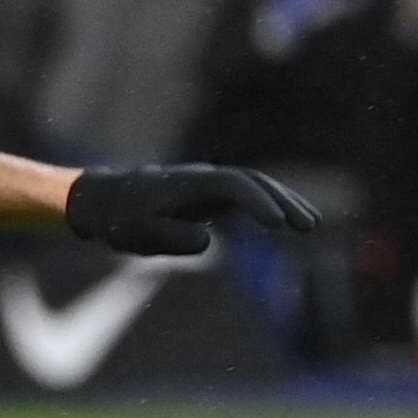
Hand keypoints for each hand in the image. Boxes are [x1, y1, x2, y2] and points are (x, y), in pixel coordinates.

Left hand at [67, 163, 319, 255]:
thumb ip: (171, 237)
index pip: (233, 186)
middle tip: (308, 227)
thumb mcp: (139, 234)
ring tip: (311, 226)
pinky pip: (248, 197)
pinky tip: (289, 223)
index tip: (277, 224)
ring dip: (284, 202)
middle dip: (283, 201)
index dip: (257, 202)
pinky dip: (271, 206)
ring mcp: (209, 185)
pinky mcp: (211, 197)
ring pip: (255, 186)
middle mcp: (204, 178)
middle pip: (252, 182)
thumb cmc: (121, 220)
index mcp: (188, 183)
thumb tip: (208, 239)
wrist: (106, 202)